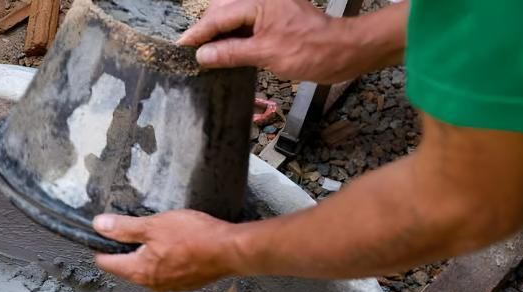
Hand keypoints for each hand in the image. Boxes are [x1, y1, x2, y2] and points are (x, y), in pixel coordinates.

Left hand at [93, 211, 242, 291]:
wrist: (230, 251)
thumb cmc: (193, 237)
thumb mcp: (154, 225)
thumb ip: (124, 228)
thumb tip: (98, 226)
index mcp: (138, 271)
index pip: (107, 264)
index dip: (101, 248)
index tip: (102, 235)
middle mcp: (151, 284)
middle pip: (127, 268)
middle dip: (125, 251)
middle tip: (131, 230)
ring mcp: (169, 287)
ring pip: (148, 271)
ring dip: (147, 256)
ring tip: (155, 237)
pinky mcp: (186, 283)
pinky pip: (166, 272)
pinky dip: (165, 261)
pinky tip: (174, 247)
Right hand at [178, 0, 358, 83]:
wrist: (342, 51)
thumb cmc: (310, 50)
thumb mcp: (265, 54)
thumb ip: (231, 53)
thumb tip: (203, 56)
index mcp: (259, 1)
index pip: (218, 17)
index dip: (198, 33)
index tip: (180, 47)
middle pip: (223, 11)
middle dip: (207, 30)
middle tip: (191, 51)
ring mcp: (270, 8)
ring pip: (234, 17)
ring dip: (220, 34)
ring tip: (206, 54)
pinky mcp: (276, 18)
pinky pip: (247, 24)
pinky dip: (235, 37)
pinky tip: (227, 52)